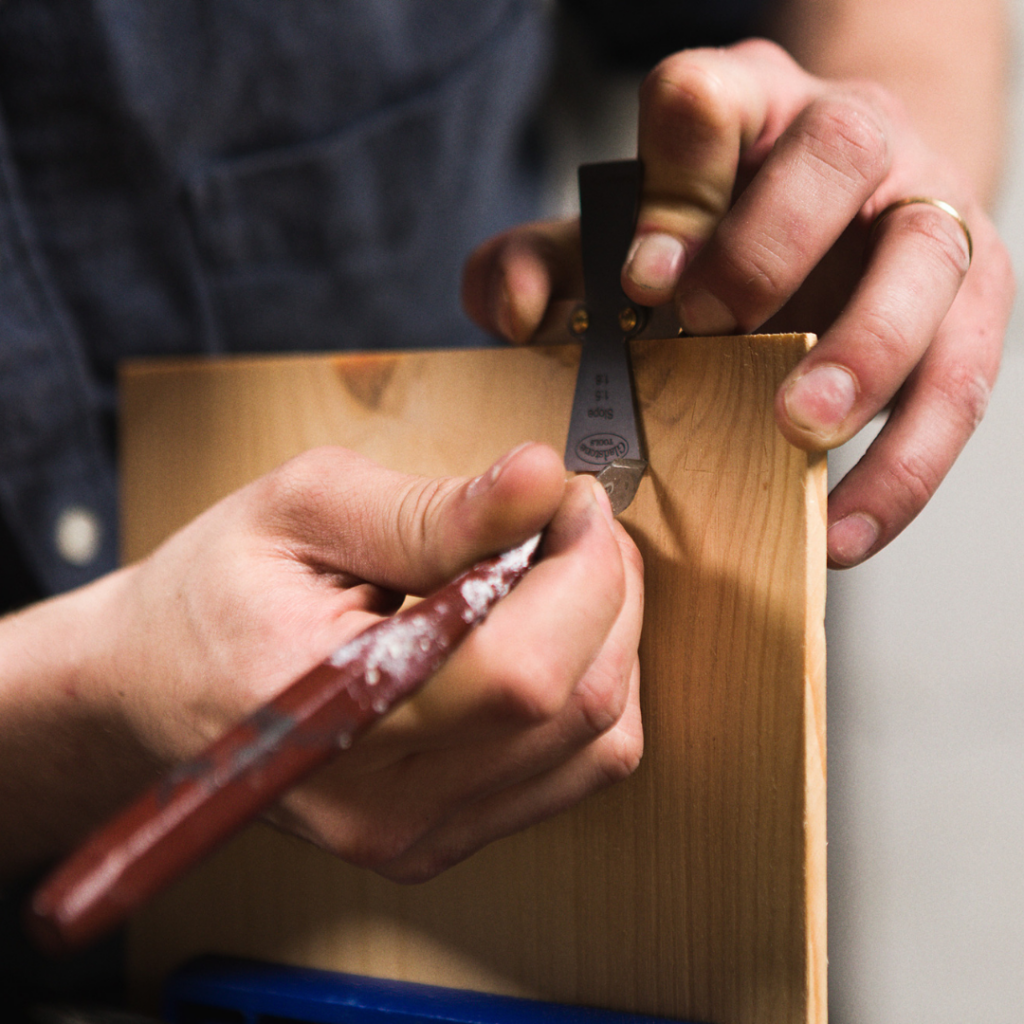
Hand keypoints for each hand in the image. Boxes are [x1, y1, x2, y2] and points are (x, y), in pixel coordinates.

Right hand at [79, 443, 641, 881]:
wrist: (154, 686)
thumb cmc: (211, 593)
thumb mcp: (303, 509)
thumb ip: (430, 506)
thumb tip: (540, 477)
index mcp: (332, 717)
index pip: (519, 669)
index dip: (581, 568)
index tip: (569, 498)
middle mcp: (385, 805)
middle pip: (577, 704)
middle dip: (605, 586)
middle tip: (565, 520)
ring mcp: (420, 834)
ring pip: (599, 741)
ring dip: (606, 635)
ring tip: (554, 569)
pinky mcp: (444, 836)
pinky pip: (576, 767)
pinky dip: (588, 685)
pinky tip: (544, 631)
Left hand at [463, 40, 1013, 566]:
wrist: (844, 222)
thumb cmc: (715, 240)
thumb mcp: (615, 239)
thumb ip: (541, 265)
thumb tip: (515, 310)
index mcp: (745, 111)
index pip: (710, 99)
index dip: (674, 185)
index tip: (641, 276)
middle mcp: (848, 141)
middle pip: (837, 147)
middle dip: (769, 248)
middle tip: (714, 333)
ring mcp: (922, 215)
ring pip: (927, 258)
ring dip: (867, 352)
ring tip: (801, 429)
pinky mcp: (971, 304)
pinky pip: (962, 380)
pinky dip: (907, 462)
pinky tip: (845, 526)